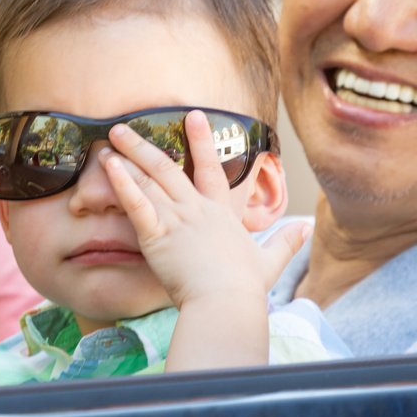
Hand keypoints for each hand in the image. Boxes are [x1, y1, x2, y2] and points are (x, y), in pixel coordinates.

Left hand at [101, 110, 308, 369]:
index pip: (212, 169)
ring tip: (110, 141)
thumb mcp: (270, 262)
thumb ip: (286, 242)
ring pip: (149, 180)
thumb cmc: (245, 287)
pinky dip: (121, 183)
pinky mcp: (157, 235)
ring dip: (127, 158)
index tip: (194, 116)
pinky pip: (136, 203)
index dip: (202, 141)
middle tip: (124, 127)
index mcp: (220, 213)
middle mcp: (196, 209)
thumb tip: (308, 228)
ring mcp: (176, 219)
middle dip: (143, 145)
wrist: (226, 301)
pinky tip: (109, 165)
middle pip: (167, 167)